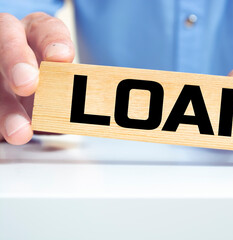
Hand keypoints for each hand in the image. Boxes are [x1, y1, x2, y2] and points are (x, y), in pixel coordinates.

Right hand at [0, 12, 73, 144]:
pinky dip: (0, 122)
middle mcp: (13, 45)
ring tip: (20, 131)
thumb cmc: (52, 78)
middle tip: (27, 84)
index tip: (62, 57)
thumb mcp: (68, 78)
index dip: (53, 42)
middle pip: (7, 42)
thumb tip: (96, 107)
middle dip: (16, 61)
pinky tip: (8, 134)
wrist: (26, 90)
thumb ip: (76, 85)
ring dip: (6, 109)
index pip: (46, 29)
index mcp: (38, 34)